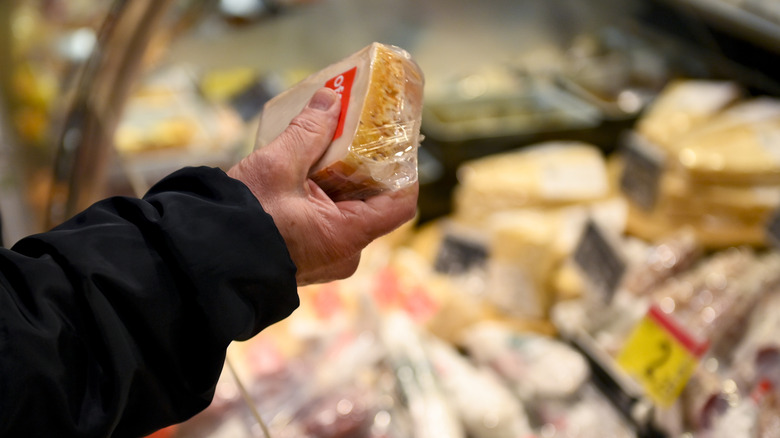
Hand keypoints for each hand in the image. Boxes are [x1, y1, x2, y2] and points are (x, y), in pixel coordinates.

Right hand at [228, 88, 418, 285]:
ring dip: (339, 180)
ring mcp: (328, 259)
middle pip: (373, 203)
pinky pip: (328, 222)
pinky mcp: (309, 257)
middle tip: (353, 134)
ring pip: (348, 211)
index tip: (393, 142)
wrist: (204, 259)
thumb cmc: (242, 219)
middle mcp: (345, 254)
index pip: (400, 204)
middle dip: (363, 167)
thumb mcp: (277, 166)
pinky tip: (303, 174)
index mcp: (348, 236)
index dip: (403, 170)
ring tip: (323, 148)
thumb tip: (330, 99)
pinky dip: (322, 197)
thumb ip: (308, 132)